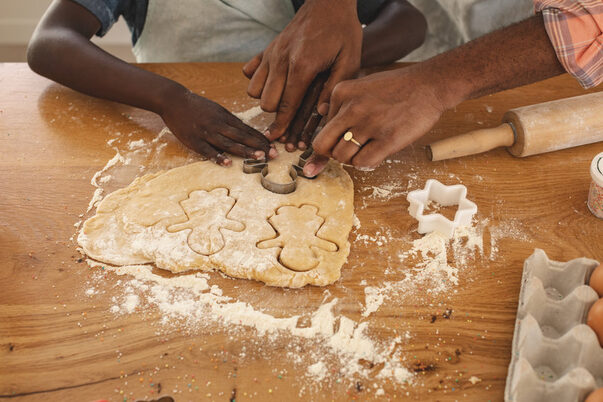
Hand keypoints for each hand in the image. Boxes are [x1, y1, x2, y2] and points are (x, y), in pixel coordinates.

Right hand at [161, 89, 273, 165]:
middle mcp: (218, 124)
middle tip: (274, 154)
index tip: (274, 146)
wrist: (173, 100)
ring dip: (244, 151)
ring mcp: (207, 133)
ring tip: (258, 157)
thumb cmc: (197, 106)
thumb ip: (230, 121)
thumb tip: (246, 132)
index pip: (246, 129)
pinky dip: (218, 157)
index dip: (261, 138)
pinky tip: (228, 164)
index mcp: (225, 117)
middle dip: (259, 145)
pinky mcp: (194, 141)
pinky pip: (208, 151)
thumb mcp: (216, 109)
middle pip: (242, 136)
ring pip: (228, 144)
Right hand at [243, 0, 361, 149]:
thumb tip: (321, 113)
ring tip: (282, 102)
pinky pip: (250, 72)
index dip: (282, 125)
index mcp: (301, 66)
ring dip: (266, 98)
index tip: (277, 140)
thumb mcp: (349, 60)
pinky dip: (258, 80)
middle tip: (286, 122)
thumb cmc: (343, 31)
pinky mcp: (267, 48)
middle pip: (266, 102)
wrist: (329, 2)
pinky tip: (273, 83)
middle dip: (275, 114)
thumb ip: (334, 88)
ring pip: (253, 89)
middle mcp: (281, 60)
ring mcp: (271, 53)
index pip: (287, 104)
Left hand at [303, 66, 445, 175]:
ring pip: (342, 157)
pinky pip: (363, 163)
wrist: (428, 86)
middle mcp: (351, 108)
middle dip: (332, 154)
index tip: (340, 142)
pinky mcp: (387, 139)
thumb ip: (340, 102)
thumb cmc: (395, 89)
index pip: (321, 127)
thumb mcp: (361, 86)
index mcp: (341, 93)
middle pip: (323, 146)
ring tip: (366, 149)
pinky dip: (366, 164)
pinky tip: (377, 153)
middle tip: (346, 152)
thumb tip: (320, 114)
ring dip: (351, 159)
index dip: (331, 139)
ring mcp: (369, 124)